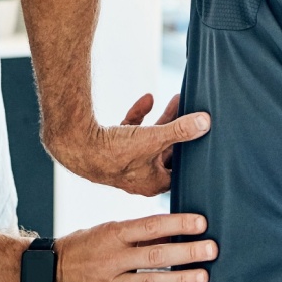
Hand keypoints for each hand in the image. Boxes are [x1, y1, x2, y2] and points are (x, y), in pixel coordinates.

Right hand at [51, 212, 216, 281]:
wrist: (46, 272)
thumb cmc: (85, 246)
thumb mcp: (106, 231)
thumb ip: (137, 233)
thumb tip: (176, 228)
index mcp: (113, 233)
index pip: (150, 226)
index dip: (177, 224)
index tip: (202, 223)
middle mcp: (112, 258)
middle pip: (155, 255)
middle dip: (187, 253)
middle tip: (213, 250)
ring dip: (180, 280)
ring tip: (204, 278)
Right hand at [65, 94, 208, 195]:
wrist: (75, 146)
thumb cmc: (115, 152)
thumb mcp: (154, 139)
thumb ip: (181, 130)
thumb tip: (206, 122)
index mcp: (153, 182)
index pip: (180, 172)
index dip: (192, 156)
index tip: (203, 140)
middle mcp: (140, 175)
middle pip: (167, 151)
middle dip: (180, 131)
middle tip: (194, 113)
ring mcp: (125, 161)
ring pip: (150, 138)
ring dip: (163, 119)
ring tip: (176, 99)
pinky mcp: (112, 146)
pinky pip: (131, 130)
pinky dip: (140, 116)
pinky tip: (147, 98)